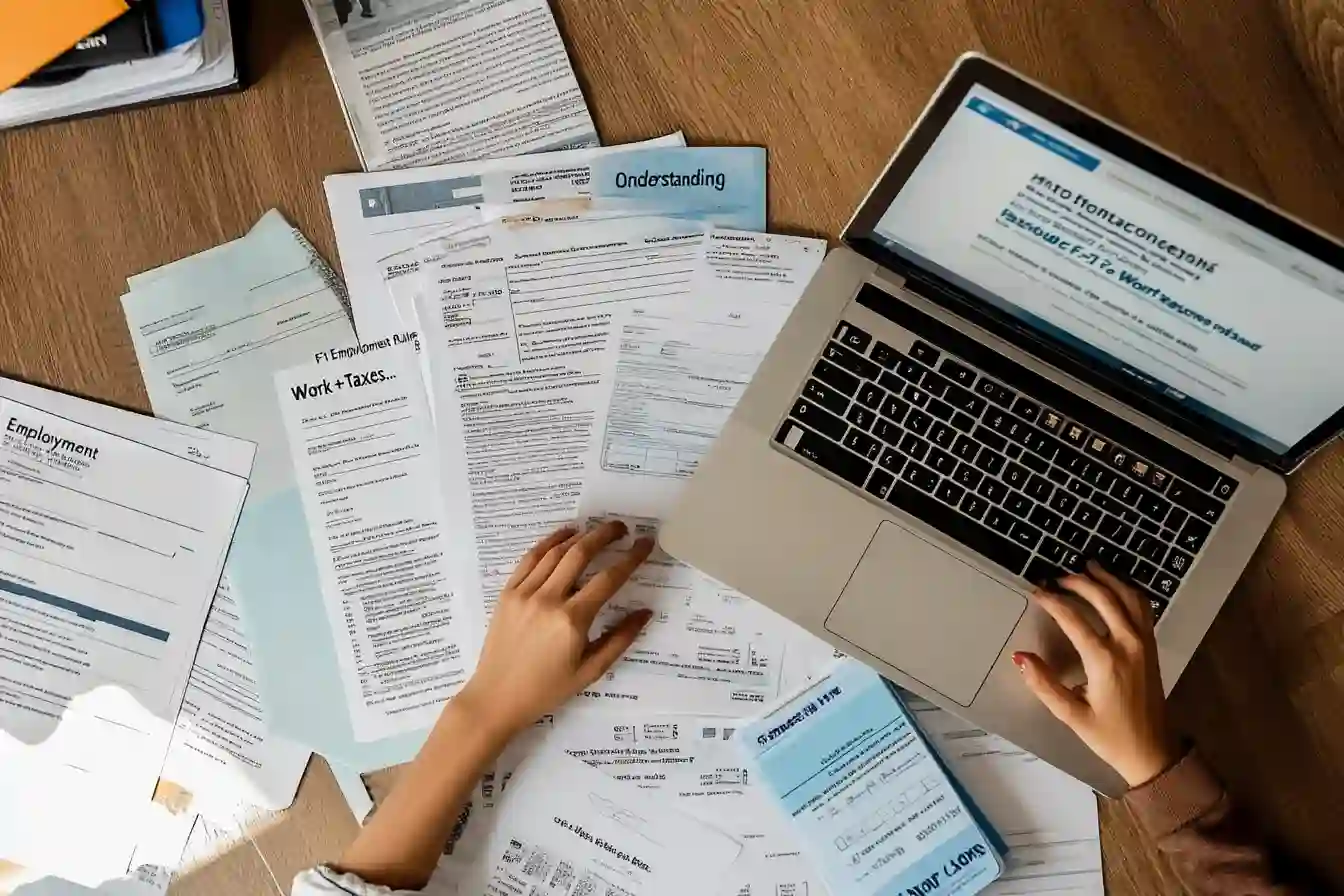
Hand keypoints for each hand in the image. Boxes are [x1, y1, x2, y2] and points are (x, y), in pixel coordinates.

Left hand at [455, 521, 654, 740]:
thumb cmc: (547, 690)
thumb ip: (620, 639)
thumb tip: (645, 612)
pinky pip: (530, 559)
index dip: (631, 558)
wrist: (496, 698)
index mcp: (572, 621)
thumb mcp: (590, 671)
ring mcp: (524, 593)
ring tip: (597, 530)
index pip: (609, 579)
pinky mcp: (507, 593)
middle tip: (622, 528)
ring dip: (579, 536)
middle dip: (605, 535)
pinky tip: (564, 535)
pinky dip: (549, 542)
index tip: (645, 543)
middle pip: (581, 554)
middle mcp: (548, 600)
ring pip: (555, 552)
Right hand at [1014, 561, 1179, 786]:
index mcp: (1104, 660)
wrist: (1152, 751)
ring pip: (1129, 596)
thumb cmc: (1109, 736)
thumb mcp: (1071, 715)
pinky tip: (1116, 585)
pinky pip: (1143, 607)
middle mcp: (1127, 644)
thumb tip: (1020, 656)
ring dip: (1108, 578)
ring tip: (1088, 566)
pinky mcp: (1151, 645)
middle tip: (1057, 576)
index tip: (1036, 591)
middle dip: (1078, 582)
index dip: (1052, 600)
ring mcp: (1144, 642)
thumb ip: (1044, 684)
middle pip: (1103, 597)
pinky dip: (1129, 590)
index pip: (1073, 618)